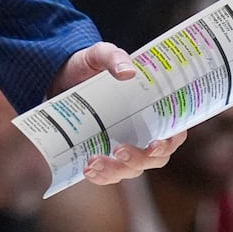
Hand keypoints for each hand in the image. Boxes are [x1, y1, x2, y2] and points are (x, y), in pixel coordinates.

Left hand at [52, 41, 185, 184]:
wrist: (58, 77)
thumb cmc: (89, 65)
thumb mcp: (99, 54)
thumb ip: (113, 56)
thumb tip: (128, 72)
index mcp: (152, 110)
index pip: (174, 132)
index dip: (171, 142)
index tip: (156, 144)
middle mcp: (142, 132)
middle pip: (154, 158)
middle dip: (139, 160)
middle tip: (120, 151)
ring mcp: (123, 145)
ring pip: (130, 170)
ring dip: (116, 171)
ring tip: (94, 163)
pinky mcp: (103, 153)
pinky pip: (108, 174)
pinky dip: (101, 177)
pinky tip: (88, 170)